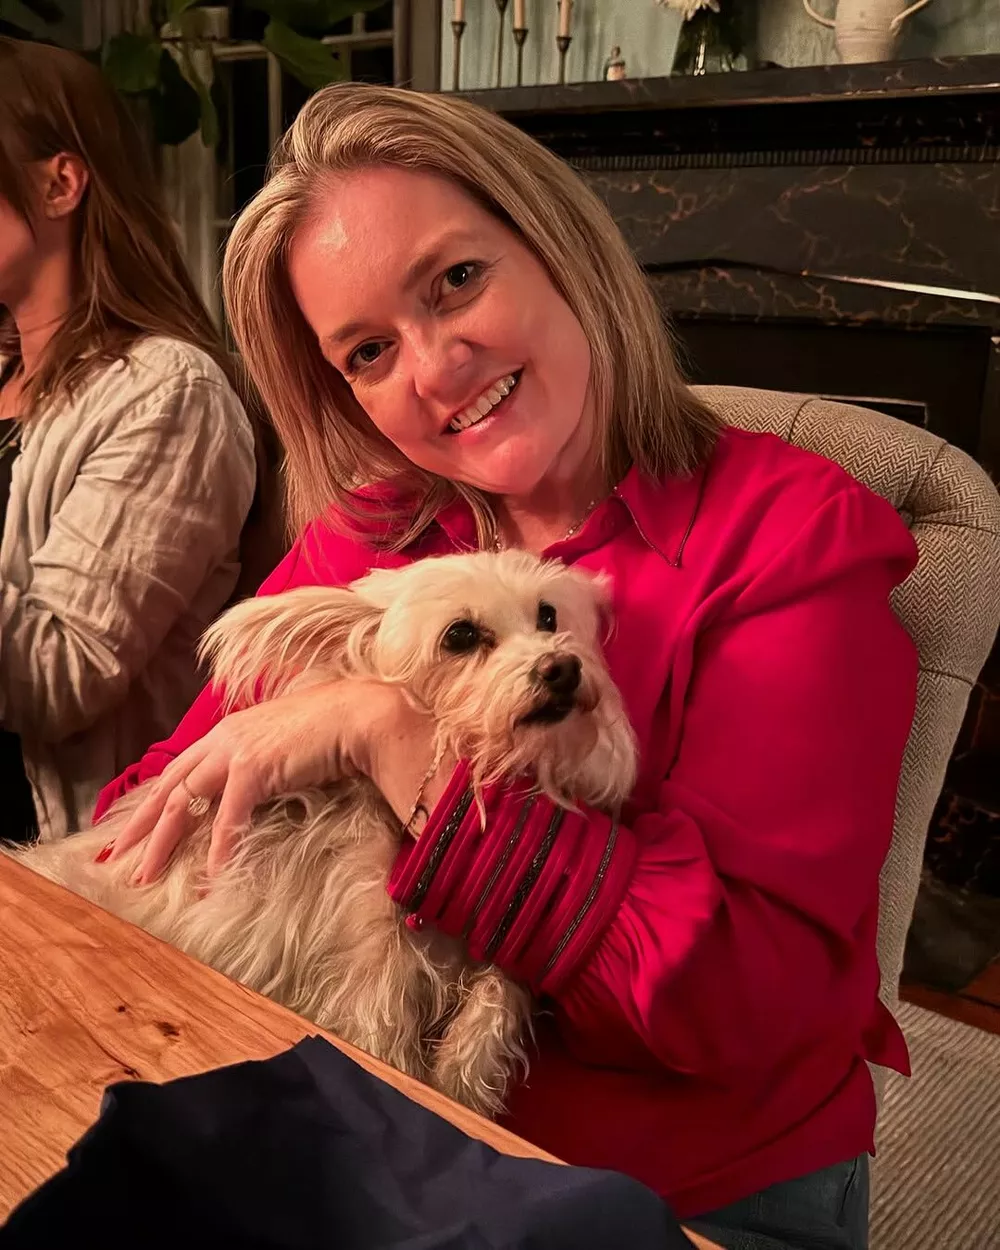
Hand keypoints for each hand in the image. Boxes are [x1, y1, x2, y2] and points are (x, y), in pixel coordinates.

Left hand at [108, 679, 398, 882]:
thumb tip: (251, 797)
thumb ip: (261, 766)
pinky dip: (217, 849)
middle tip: (115, 859)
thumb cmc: (331, 733)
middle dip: (138, 825)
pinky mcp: (253, 767)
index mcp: (227, 733)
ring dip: (162, 844)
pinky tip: (210, 876)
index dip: (151, 801)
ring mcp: (234, 751)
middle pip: (167, 786)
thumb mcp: (282, 749)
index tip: (132, 829)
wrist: (360, 716)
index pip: (177, 770)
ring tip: (145, 876)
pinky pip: (226, 817)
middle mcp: (222, 738)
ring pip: (182, 803)